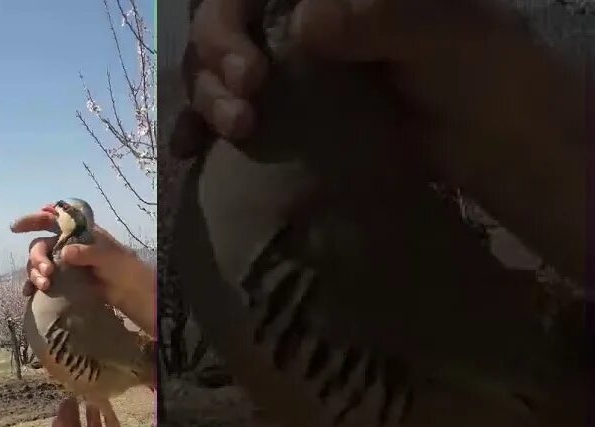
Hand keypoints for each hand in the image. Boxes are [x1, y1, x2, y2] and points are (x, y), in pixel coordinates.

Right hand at [10, 207, 155, 333]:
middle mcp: (66, 245)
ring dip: (35, 273)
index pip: (52, 219)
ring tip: (44, 286)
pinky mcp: (62, 280)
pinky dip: (33, 285)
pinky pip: (41, 279)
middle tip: (46, 272)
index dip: (33, 220)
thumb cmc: (123, 267)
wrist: (130, 291)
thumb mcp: (108, 256)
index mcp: (77, 232)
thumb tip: (64, 252)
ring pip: (38, 263)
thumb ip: (87, 252)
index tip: (16, 228)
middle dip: (38, 258)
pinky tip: (29, 293)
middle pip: (41, 245)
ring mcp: (63, 263)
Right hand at [172, 0, 584, 280]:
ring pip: (216, 66)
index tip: (247, 66)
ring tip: (234, 131)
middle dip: (215, 61)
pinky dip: (199, 129)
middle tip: (243, 107)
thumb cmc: (483, 70)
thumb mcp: (442, 35)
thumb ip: (380, 19)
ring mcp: (287, 64)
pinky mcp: (283, 111)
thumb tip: (305, 22)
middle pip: (223, 21)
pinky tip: (188, 152)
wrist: (499, 141)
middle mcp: (298, 14)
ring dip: (205, 97)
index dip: (230, 17)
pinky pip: (225, 111)